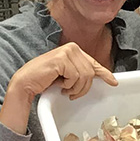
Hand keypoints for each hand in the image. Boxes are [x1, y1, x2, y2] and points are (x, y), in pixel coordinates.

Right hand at [0, 43, 116, 135]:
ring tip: (64, 88)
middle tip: (70, 92)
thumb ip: (82, 73)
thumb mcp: (68, 76)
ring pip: (85, 76)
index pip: (94, 63)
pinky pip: (75, 77)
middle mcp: (72, 48)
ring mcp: (67, 52)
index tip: (114, 82)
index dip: (105, 74)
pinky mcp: (61, 59)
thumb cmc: (45, 80)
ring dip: (75, 87)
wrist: (26, 83)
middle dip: (83, 87)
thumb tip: (102, 77)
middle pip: (91, 72)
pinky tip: (58, 83)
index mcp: (74, 51)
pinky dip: (68, 85)